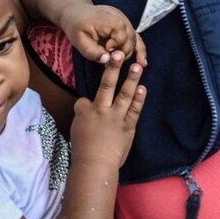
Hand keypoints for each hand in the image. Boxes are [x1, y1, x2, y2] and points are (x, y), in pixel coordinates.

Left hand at [58, 3, 146, 65]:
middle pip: (130, 37)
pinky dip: (139, 50)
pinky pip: (136, 38)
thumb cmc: (76, 26)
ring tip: (119, 62)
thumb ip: (91, 51)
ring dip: (129, 52)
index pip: (121, 32)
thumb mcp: (78, 40)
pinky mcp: (125, 26)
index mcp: (107, 18)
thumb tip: (107, 60)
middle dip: (122, 51)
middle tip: (111, 59)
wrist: (77, 12)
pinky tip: (142, 63)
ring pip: (134, 39)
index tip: (106, 50)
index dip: (116, 44)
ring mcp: (124, 21)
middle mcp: (119, 17)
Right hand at [70, 51, 145, 169]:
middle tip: (118, 53)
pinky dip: (139, 99)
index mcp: (86, 113)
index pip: (84, 101)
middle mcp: (102, 111)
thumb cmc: (84, 151)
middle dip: (113, 68)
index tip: (86, 109)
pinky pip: (135, 110)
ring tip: (137, 66)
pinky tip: (143, 89)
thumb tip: (86, 108)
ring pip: (125, 94)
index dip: (84, 104)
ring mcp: (117, 117)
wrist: (96, 165)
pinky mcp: (128, 126)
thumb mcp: (77, 131)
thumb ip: (83, 117)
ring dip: (132, 79)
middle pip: (107, 85)